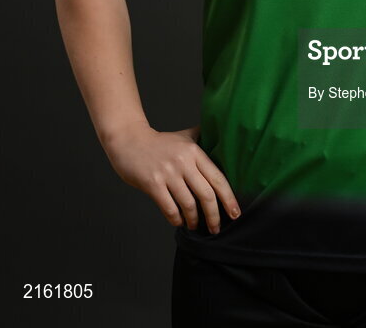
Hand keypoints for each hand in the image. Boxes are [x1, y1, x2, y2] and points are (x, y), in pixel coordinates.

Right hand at [103, 122, 240, 233]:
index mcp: (194, 151)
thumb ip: (203, 138)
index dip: (229, 198)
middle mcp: (183, 162)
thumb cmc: (160, 142)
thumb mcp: (185, 136)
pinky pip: (169, 208)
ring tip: (196, 225)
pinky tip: (179, 221)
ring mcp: (167, 173)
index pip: (217, 177)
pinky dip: (176, 219)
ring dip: (194, 220)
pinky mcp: (152, 184)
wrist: (129, 140)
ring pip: (188, 204)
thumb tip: (224, 139)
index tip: (236, 213)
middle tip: (216, 228)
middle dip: (214, 215)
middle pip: (206, 194)